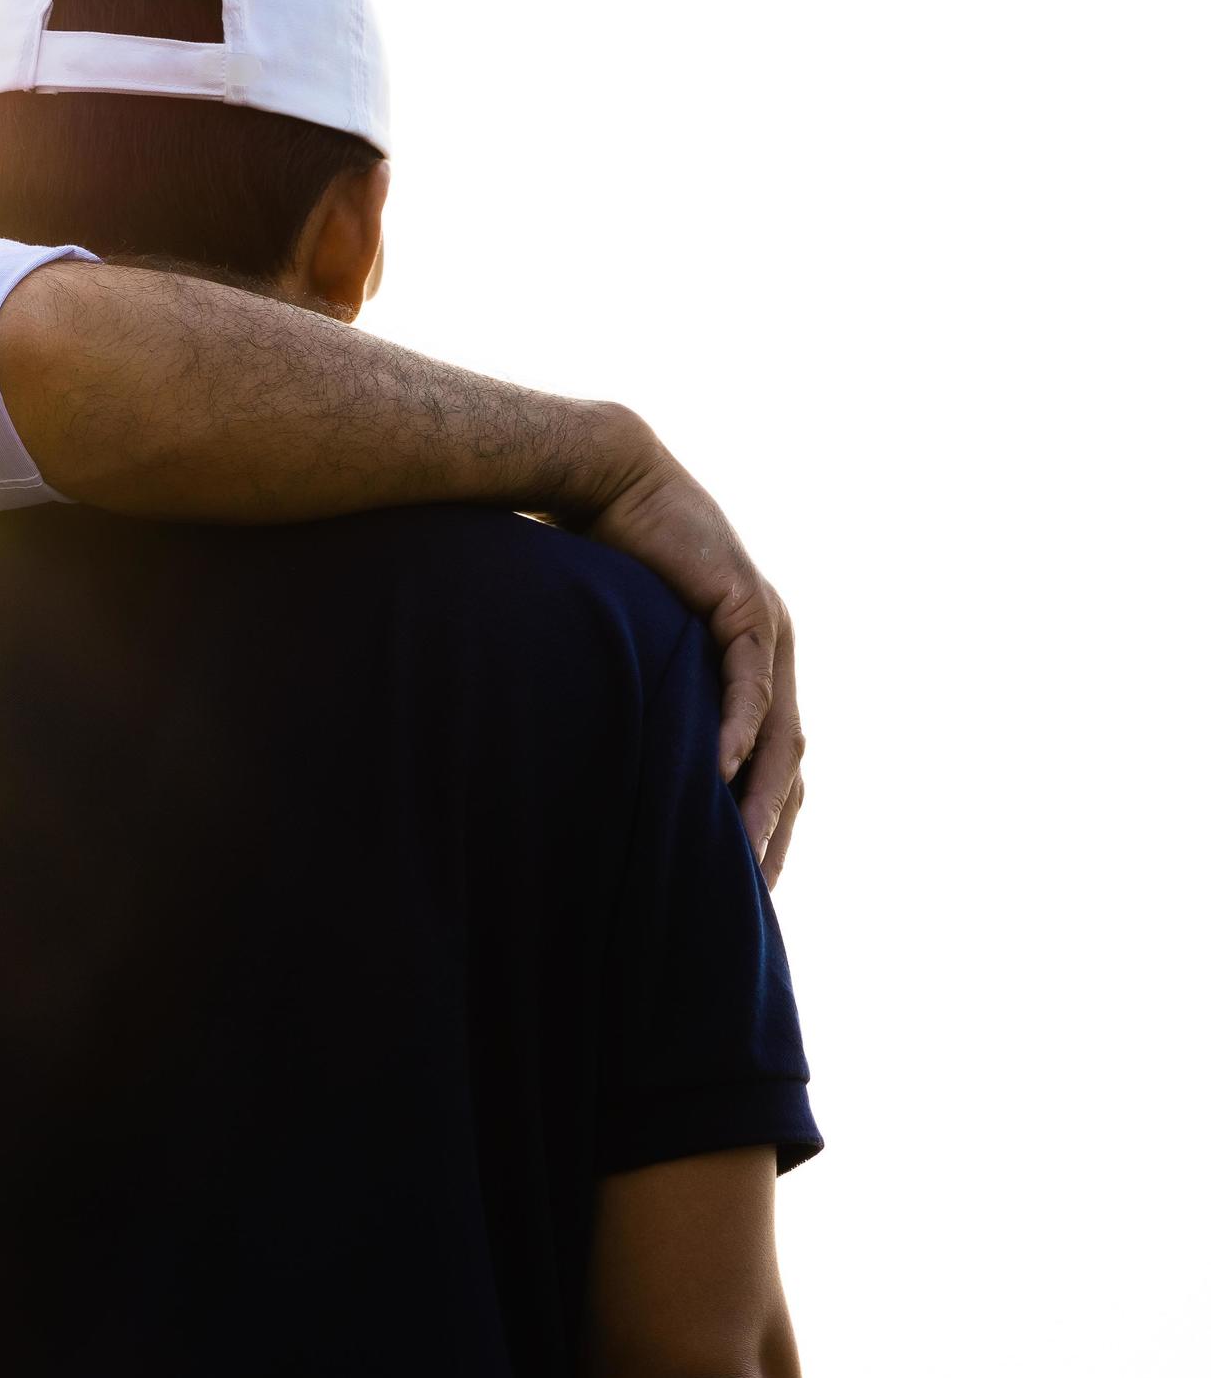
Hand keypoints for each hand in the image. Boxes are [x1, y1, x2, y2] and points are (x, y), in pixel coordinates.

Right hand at [578, 441, 805, 884]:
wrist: (605, 482)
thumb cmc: (601, 563)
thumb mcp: (623, 651)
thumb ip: (631, 701)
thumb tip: (589, 761)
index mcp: (748, 669)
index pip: (770, 765)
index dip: (761, 825)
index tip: (742, 885)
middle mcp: (771, 654)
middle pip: (788, 764)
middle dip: (771, 831)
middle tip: (752, 896)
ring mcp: (766, 629)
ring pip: (780, 732)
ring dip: (762, 796)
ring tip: (744, 855)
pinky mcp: (744, 604)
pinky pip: (748, 678)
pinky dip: (739, 725)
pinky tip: (720, 770)